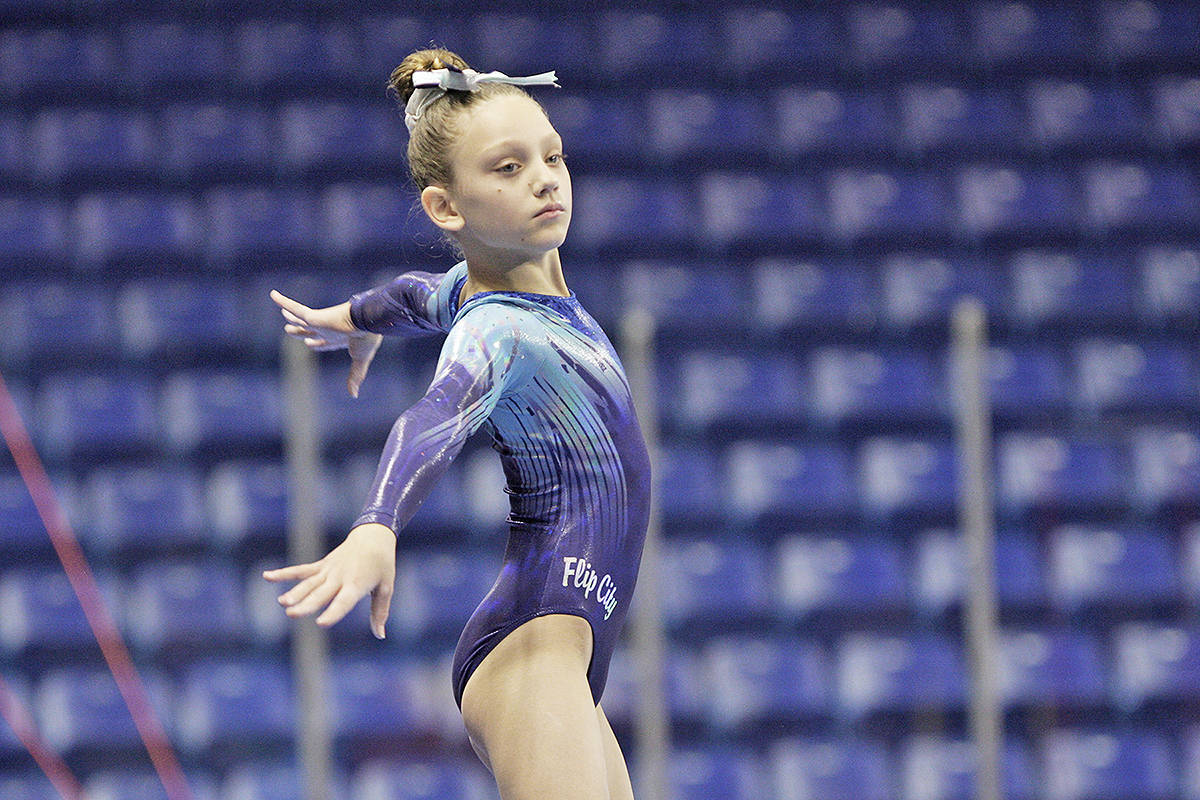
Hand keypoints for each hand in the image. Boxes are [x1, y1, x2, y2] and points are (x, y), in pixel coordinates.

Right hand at [262, 523, 396, 638]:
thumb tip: (380, 635)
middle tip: (292, 614)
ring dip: (294, 592)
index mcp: (356, 585)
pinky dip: (284, 573)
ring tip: (281, 603)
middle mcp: (339, 578)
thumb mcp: (386, 587)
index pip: (343, 602)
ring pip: (308, 583)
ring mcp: (328, 570)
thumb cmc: (383, 564)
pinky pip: (301, 570)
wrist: (374, 535)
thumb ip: (380, 611)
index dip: (332, 613)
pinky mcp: (321, 564)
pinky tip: (267, 576)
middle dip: (307, 604)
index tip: (320, 623)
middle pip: (321, 594)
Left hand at [270, 290, 382, 397]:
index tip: (309, 343)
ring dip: (290, 315)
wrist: (368, 322)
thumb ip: (355, 376)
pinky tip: (273, 294)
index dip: (315, 343)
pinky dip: (283, 302)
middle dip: (300, 331)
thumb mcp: (361, 359)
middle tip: (289, 330)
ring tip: (283, 313)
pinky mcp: (314, 317)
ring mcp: (319, 322)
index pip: (323, 342)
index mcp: (338, 338)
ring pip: (299, 319)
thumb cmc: (367, 339)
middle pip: (309, 331)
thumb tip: (354, 395)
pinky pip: (295, 308)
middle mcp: (327, 329)